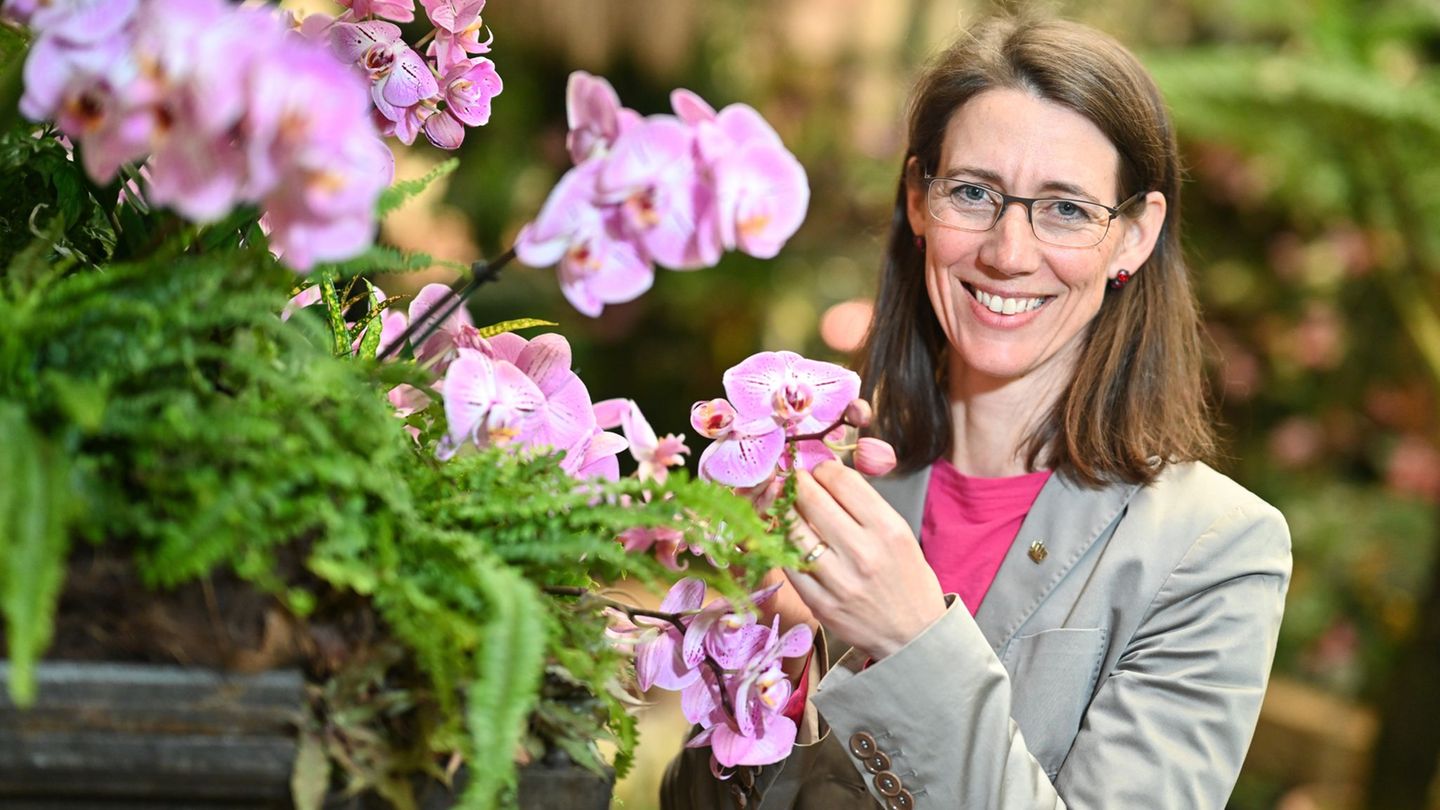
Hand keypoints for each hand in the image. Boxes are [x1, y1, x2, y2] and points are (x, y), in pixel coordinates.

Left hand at [785, 461, 946, 660]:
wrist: (913, 635)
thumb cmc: (907, 580)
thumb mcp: (900, 535)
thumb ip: (866, 507)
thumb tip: (827, 477)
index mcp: (888, 529)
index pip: (842, 481)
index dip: (824, 470)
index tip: (819, 472)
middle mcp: (863, 552)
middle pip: (813, 500)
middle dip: (799, 484)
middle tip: (795, 483)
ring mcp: (840, 581)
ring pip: (793, 531)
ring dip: (785, 512)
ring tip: (787, 507)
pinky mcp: (821, 604)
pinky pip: (789, 565)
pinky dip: (783, 547)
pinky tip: (787, 539)